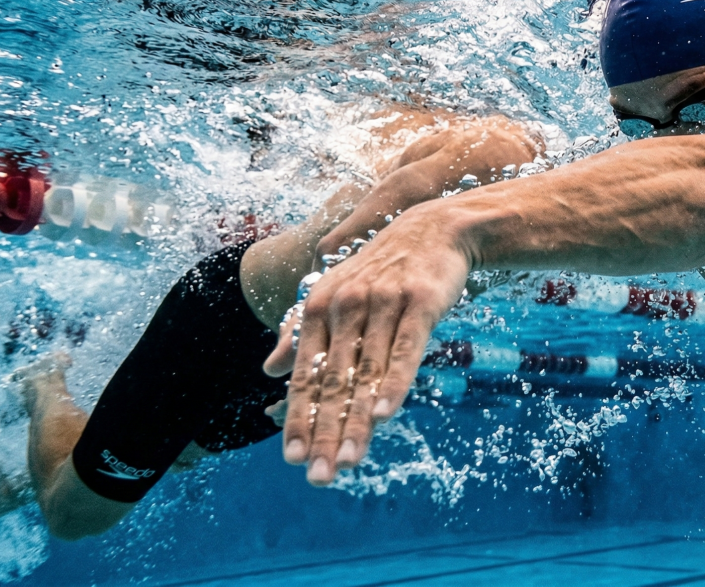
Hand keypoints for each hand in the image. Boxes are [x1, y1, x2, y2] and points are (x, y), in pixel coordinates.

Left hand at [262, 209, 470, 485]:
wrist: (436, 228)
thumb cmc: (384, 267)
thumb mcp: (336, 292)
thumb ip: (302, 331)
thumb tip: (267, 369)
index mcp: (318, 306)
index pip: (305, 374)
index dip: (298, 418)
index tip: (292, 459)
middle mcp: (345, 305)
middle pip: (333, 382)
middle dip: (324, 434)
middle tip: (318, 477)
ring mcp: (383, 303)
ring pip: (366, 374)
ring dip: (356, 423)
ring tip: (349, 461)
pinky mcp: (420, 303)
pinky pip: (405, 351)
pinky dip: (393, 384)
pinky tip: (384, 415)